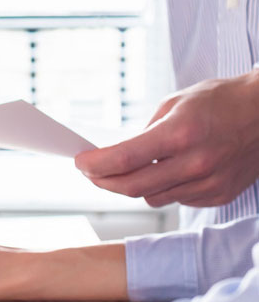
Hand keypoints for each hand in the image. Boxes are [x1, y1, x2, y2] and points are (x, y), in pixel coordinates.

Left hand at [74, 71, 258, 207]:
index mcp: (180, 134)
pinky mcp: (219, 195)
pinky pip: (177, 199)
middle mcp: (195, 163)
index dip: (95, 165)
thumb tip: (118, 155)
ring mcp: (209, 183)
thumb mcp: (175, 104)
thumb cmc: (222, 101)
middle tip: (91, 172)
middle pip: (132, 187)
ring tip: (131, 168)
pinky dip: (165, 188)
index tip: (80, 162)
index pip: (123, 159)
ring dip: (134, 185)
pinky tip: (168, 171)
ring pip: (153, 197)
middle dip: (103, 181)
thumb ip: (145, 133)